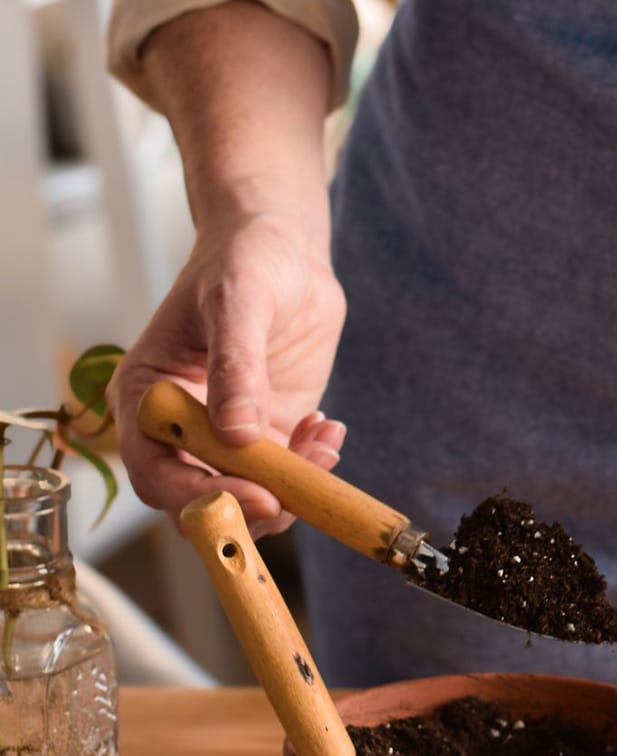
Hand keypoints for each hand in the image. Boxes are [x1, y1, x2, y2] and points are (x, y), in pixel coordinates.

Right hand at [108, 207, 346, 533]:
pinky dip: (314, 467)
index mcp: (148, 397)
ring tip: (323, 443)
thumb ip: (236, 368)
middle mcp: (181, 426)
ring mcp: (228, 435)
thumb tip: (235, 434)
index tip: (255, 495)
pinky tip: (328, 429)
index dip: (199, 495)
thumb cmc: (243, 261)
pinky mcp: (271, 432)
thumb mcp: (236, 303)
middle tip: (299, 493)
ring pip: (251, 495)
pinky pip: (290, 474)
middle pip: (201, 498)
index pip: (156, 471)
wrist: (283, 249)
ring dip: (293, 488)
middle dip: (251, 506)